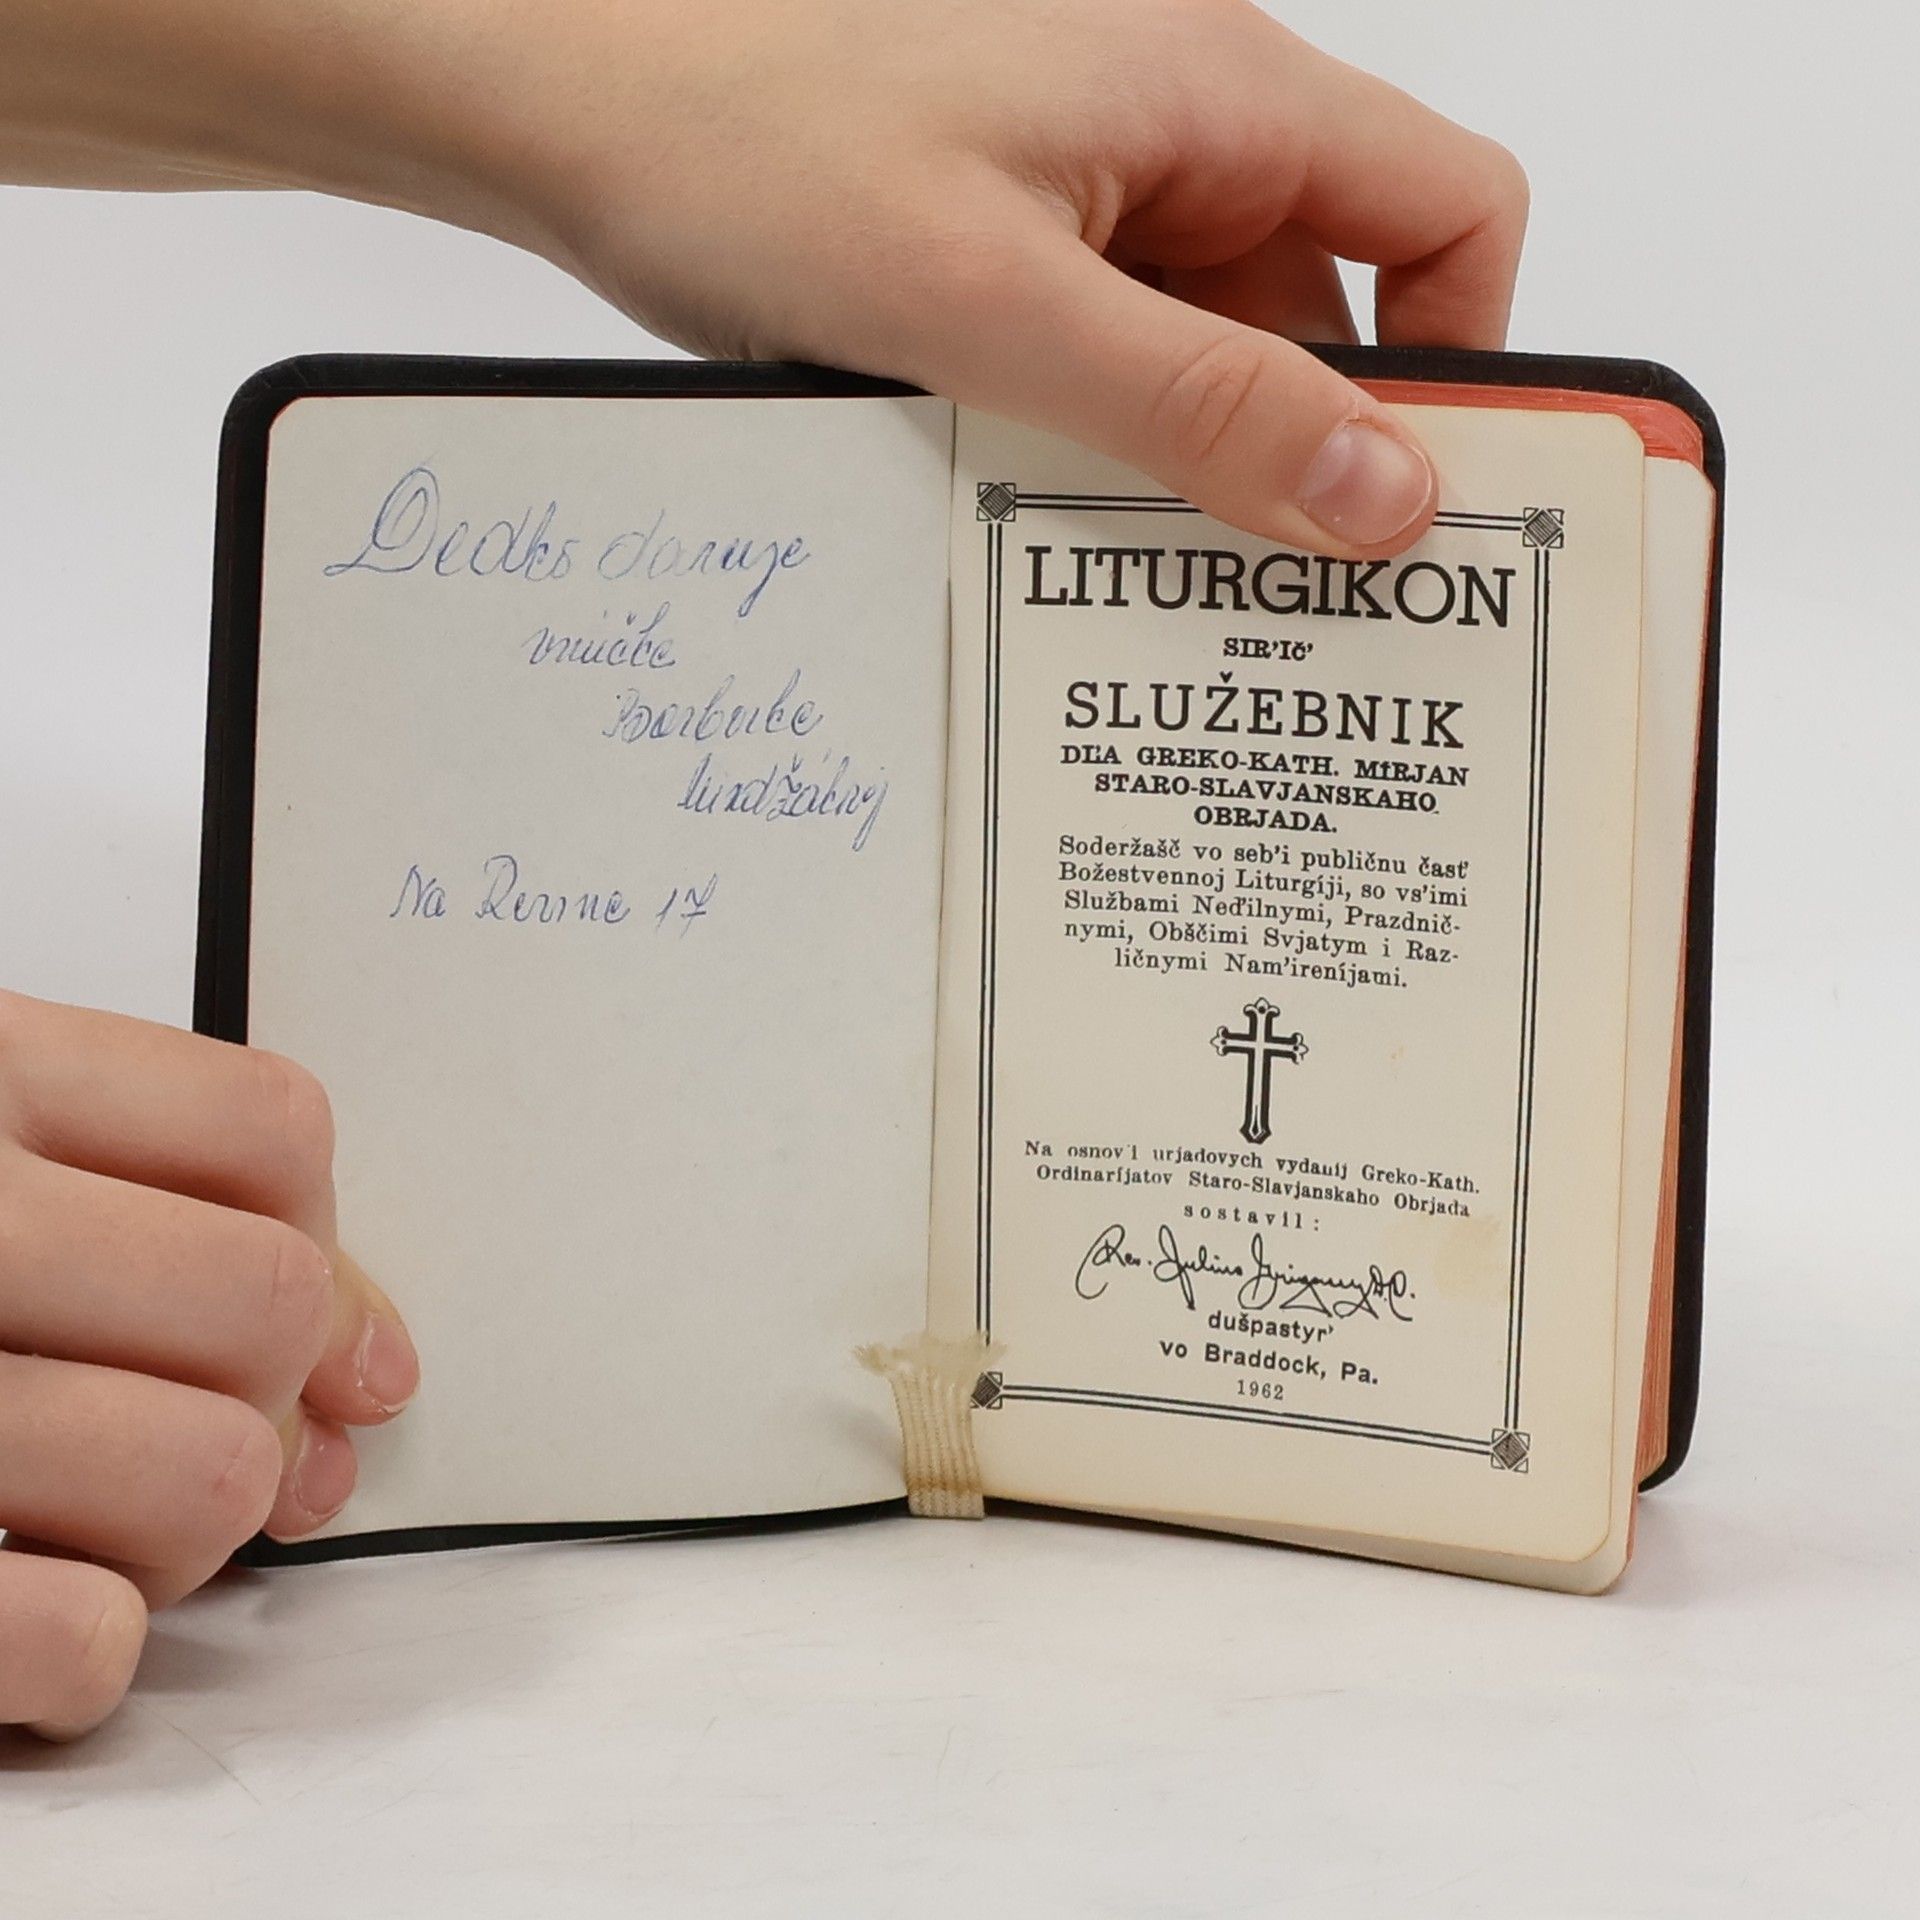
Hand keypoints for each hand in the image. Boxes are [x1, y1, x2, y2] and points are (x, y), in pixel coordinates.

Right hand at [0, 991, 417, 1739]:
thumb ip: (182, 1215)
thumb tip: (374, 1370)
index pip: (272, 1130)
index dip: (310, 1228)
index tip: (264, 1291)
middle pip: (264, 1304)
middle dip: (257, 1391)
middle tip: (167, 1419)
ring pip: (207, 1476)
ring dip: (185, 1529)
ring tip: (91, 1515)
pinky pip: (80, 1641)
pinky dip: (85, 1651)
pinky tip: (29, 1609)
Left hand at [429, 0, 1527, 554]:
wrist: (556, 90)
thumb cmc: (744, 137)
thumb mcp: (995, 303)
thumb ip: (1198, 400)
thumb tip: (1388, 491)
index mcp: (1219, 97)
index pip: (1448, 209)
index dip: (1464, 355)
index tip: (1420, 502)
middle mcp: (1174, 129)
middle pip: (1328, 303)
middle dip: (1313, 450)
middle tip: (1273, 596)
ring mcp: (1085, 185)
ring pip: (1208, 341)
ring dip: (1191, 456)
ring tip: (1141, 577)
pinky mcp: (1007, 237)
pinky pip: (1106, 348)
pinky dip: (1100, 433)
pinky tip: (1046, 512)